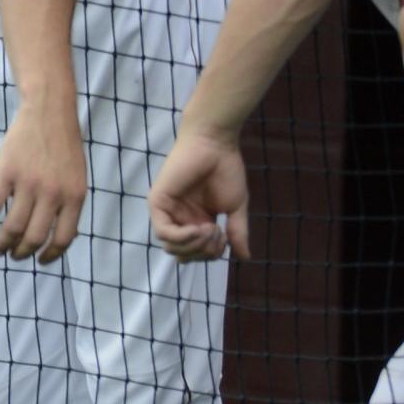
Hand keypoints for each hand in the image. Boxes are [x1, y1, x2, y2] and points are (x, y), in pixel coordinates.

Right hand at [0, 95, 88, 262]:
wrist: (49, 112)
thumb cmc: (65, 146)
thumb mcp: (77, 177)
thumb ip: (69, 204)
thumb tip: (55, 234)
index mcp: (75, 197)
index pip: (64, 238)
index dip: (51, 255)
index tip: (41, 260)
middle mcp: (52, 194)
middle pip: (35, 236)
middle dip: (22, 253)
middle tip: (14, 256)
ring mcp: (28, 184)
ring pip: (13, 226)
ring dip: (3, 243)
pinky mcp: (7, 173)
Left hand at [150, 129, 250, 261]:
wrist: (216, 145)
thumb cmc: (226, 170)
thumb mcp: (235, 208)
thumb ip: (237, 233)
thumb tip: (246, 257)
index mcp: (195, 221)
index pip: (195, 252)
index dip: (209, 255)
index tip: (225, 239)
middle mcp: (179, 218)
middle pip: (182, 253)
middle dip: (203, 252)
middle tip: (219, 234)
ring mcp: (167, 211)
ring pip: (171, 247)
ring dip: (195, 245)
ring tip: (212, 228)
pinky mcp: (157, 202)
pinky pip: (164, 232)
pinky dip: (183, 237)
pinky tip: (200, 228)